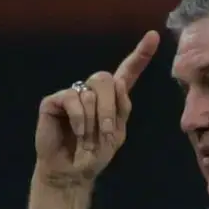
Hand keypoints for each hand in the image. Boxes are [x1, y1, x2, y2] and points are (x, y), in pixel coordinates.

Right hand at [34, 32, 158, 191]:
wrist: (71, 172)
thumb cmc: (93, 155)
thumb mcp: (117, 134)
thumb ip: (122, 108)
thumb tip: (120, 82)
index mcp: (112, 98)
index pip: (128, 72)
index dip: (140, 55)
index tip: (153, 36)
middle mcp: (92, 91)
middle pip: (106, 79)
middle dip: (109, 108)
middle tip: (107, 133)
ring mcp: (72, 94)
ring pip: (90, 93)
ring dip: (93, 121)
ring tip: (86, 139)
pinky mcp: (54, 101)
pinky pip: (72, 99)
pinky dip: (78, 119)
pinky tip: (76, 132)